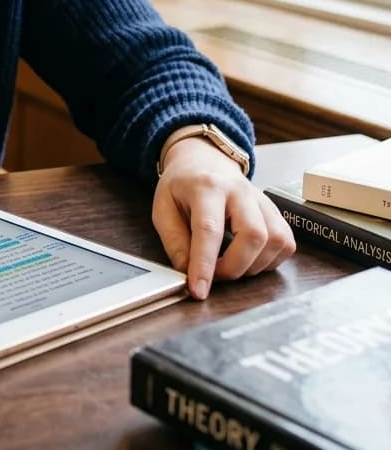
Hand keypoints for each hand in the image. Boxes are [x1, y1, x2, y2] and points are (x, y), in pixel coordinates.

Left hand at [153, 136, 294, 299]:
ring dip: (253, 266)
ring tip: (229, 264)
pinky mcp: (276, 212)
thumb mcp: (162, 207)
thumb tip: (187, 271)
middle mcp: (240, 191)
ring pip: (276, 241)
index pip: (209, 229)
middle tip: (214, 274)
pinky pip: (286, 243)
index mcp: (206, 186)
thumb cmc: (182, 185)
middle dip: (234, 267)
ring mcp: (262, 200)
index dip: (205, 264)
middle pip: (253, 235)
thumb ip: (174, 241)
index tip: (199, 290)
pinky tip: (249, 258)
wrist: (203, 159)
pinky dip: (270, 260)